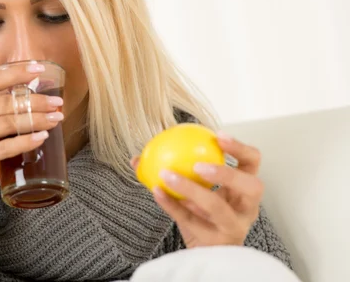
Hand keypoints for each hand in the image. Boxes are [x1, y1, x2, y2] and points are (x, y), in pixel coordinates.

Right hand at [0, 63, 62, 209]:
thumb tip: (19, 98)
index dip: (16, 72)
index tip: (39, 68)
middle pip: (4, 102)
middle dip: (36, 100)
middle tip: (57, 102)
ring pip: (8, 123)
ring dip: (36, 119)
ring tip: (55, 119)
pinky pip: (4, 147)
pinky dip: (25, 141)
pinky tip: (41, 138)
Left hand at [131, 132, 263, 247]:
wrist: (203, 255)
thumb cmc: (201, 217)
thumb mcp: (195, 192)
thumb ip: (175, 171)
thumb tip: (137, 158)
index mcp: (244, 190)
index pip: (252, 163)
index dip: (240, 148)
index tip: (217, 135)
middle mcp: (246, 209)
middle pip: (252, 187)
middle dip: (227, 172)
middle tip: (199, 165)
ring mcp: (233, 228)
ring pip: (218, 207)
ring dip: (191, 189)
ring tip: (168, 175)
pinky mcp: (216, 243)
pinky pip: (191, 221)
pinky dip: (172, 205)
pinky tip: (156, 191)